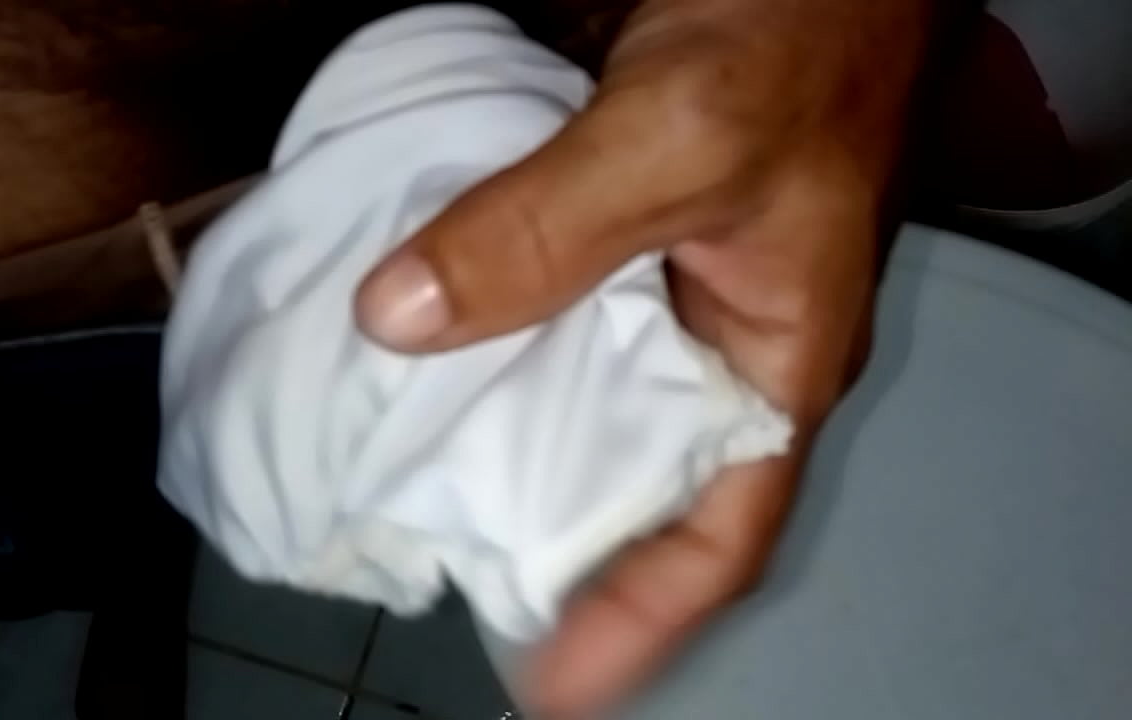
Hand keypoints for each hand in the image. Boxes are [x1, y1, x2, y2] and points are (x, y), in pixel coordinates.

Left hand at [356, 0, 931, 714]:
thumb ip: (544, 230)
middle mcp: (718, 343)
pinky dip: (488, 348)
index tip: (551, 685)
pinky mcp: (618, 236)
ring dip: (511, 452)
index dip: (636, 621)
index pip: (716, 535)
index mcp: (774, 359)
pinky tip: (423, 361)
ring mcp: (664, 290)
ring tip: (423, 504)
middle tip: (464, 599)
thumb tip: (400, 318)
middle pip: (639, 489)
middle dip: (562, 556)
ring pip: (583, 404)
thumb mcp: (676, 139)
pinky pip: (547, 316)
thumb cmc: (804, 33)